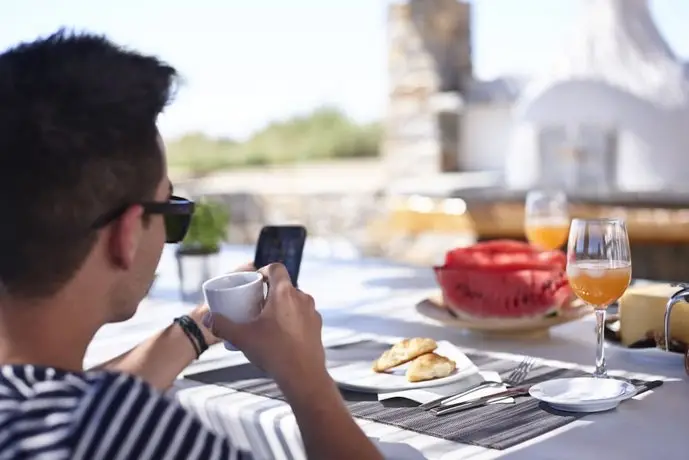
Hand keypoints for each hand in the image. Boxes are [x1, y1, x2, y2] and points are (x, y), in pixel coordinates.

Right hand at [203, 263, 325, 386]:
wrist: (303, 376)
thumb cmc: (273, 352)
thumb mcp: (242, 337)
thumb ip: (222, 325)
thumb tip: (207, 319)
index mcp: (284, 293)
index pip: (276, 268)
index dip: (264, 270)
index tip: (255, 282)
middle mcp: (302, 297)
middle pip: (284, 286)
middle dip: (270, 292)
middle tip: (256, 305)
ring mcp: (312, 312)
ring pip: (294, 301)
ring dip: (282, 306)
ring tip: (268, 322)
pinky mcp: (317, 326)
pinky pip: (302, 315)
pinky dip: (292, 320)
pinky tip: (282, 335)